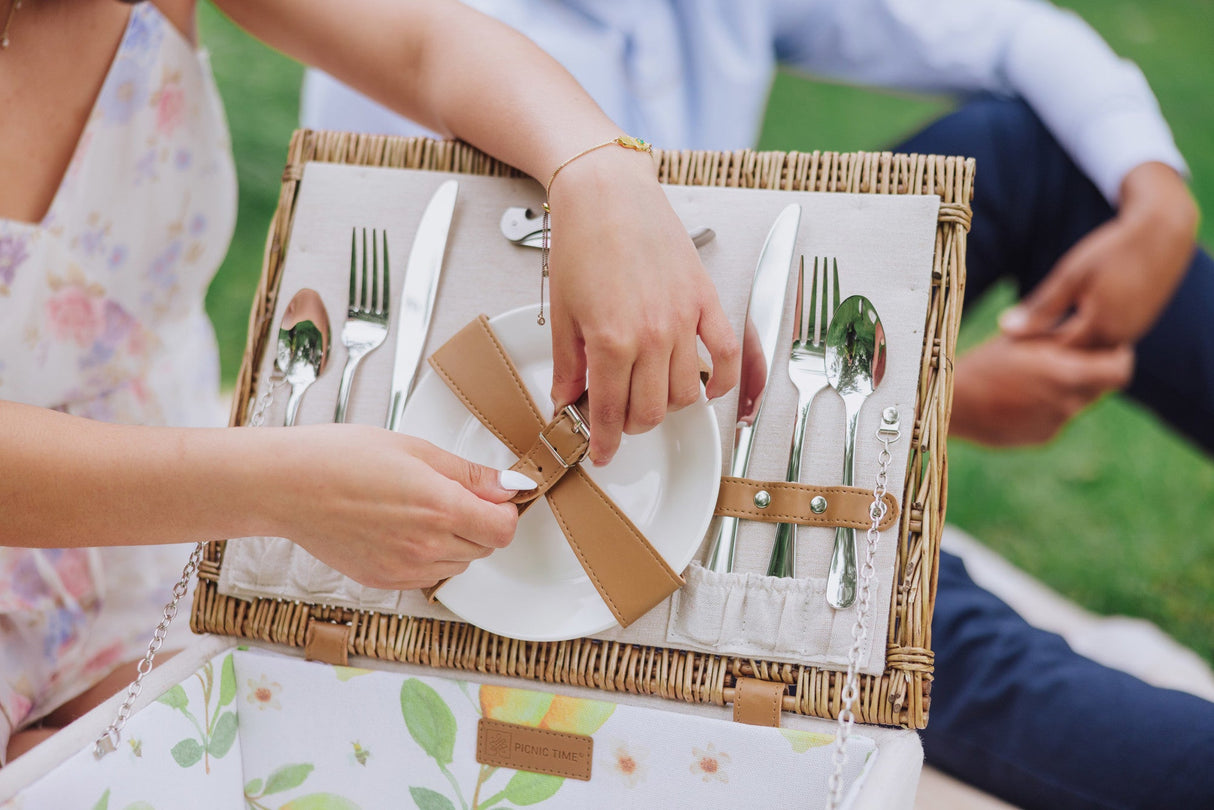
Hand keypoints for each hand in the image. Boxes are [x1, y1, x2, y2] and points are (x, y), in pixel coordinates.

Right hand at [268, 425, 532, 589]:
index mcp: (440, 508)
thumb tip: (510, 485)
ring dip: (454, 541)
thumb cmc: (342, 458)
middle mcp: (426, 546)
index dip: (504, 510)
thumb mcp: (415, 450)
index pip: (504, 530)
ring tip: (419, 509)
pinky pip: (428, 575)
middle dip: (479, 522)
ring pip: (458, 564)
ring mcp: (405, 569)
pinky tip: (401, 528)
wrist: (287, 487)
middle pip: (485, 548)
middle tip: (449, 494)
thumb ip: (468, 474)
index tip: (492, 495)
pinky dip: (427, 556)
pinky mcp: (384, 581)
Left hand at [546, 148, 739, 464]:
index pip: (610, 414)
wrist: (608, 191)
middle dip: (632, 426)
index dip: (603, 442)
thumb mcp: (562, 310)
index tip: (601, 454)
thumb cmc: (581, 241)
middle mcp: (653, 336)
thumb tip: (565, 400)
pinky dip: (723, 383)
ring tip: (651, 395)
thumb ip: (568, 364)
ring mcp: (685, 320)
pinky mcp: (707, 301)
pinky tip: (707, 390)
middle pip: (653, 412)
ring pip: (689, 394)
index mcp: (612, 341)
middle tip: (617, 417)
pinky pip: (728, 356)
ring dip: (670, 406)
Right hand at [950, 335, 1133, 445]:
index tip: (1109, 348)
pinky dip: (1046, 408)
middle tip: (1065, 359)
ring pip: (1076, 403)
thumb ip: (1064, 337)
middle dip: (1089, 372)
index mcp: (1067, 374)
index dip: (1119, 358)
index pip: (1120, 370)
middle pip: (1099, 387)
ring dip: (1065, 390)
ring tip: (1032, 378)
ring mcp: (1055, 423)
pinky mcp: (1041, 437)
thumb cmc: (986, 364)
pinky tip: (1018, 398)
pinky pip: (1056, 418)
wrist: (951, 405)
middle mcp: (1067, 403)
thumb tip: (1094, 327)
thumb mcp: (1025, 341)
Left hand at [999, 162, 1198, 346]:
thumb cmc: (1112, 249)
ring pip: (1095, 352)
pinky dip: (1088, 340)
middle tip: (1021, 355)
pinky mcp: (1141, 322)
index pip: (1060, 358)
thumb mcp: (1070, 277)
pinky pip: (1109, 342)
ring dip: (1071, 350)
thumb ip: (1041, 309)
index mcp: (1101, 328)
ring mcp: (1135, 331)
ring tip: (1041, 344)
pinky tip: (1067, 331)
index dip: (1034, 356)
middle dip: (1052, 359)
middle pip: (1079, 360)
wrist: (1163, 230)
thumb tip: (1005, 329)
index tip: (1009, 353)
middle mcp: (1121, 336)